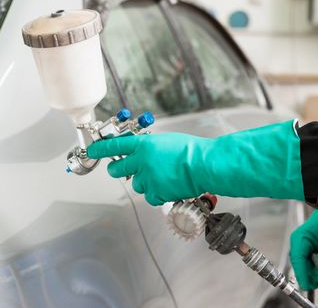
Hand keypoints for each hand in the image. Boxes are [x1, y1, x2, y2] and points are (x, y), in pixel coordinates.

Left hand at [87, 120, 304, 205]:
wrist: (204, 164)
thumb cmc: (191, 150)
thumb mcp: (167, 141)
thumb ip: (150, 147)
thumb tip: (143, 153)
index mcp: (144, 145)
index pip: (115, 146)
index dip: (101, 148)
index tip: (93, 150)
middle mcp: (141, 162)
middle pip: (117, 169)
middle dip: (118, 169)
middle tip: (125, 168)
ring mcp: (148, 179)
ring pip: (135, 183)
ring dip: (143, 181)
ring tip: (160, 177)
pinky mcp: (156, 193)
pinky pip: (149, 196)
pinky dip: (155, 193)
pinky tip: (166, 186)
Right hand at [290, 210, 317, 290]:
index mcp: (299, 239)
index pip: (298, 260)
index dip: (302, 274)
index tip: (307, 286)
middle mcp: (296, 242)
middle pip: (299, 264)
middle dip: (310, 273)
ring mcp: (299, 243)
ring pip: (303, 264)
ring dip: (315, 269)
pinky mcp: (303, 245)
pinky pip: (306, 260)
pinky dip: (315, 264)